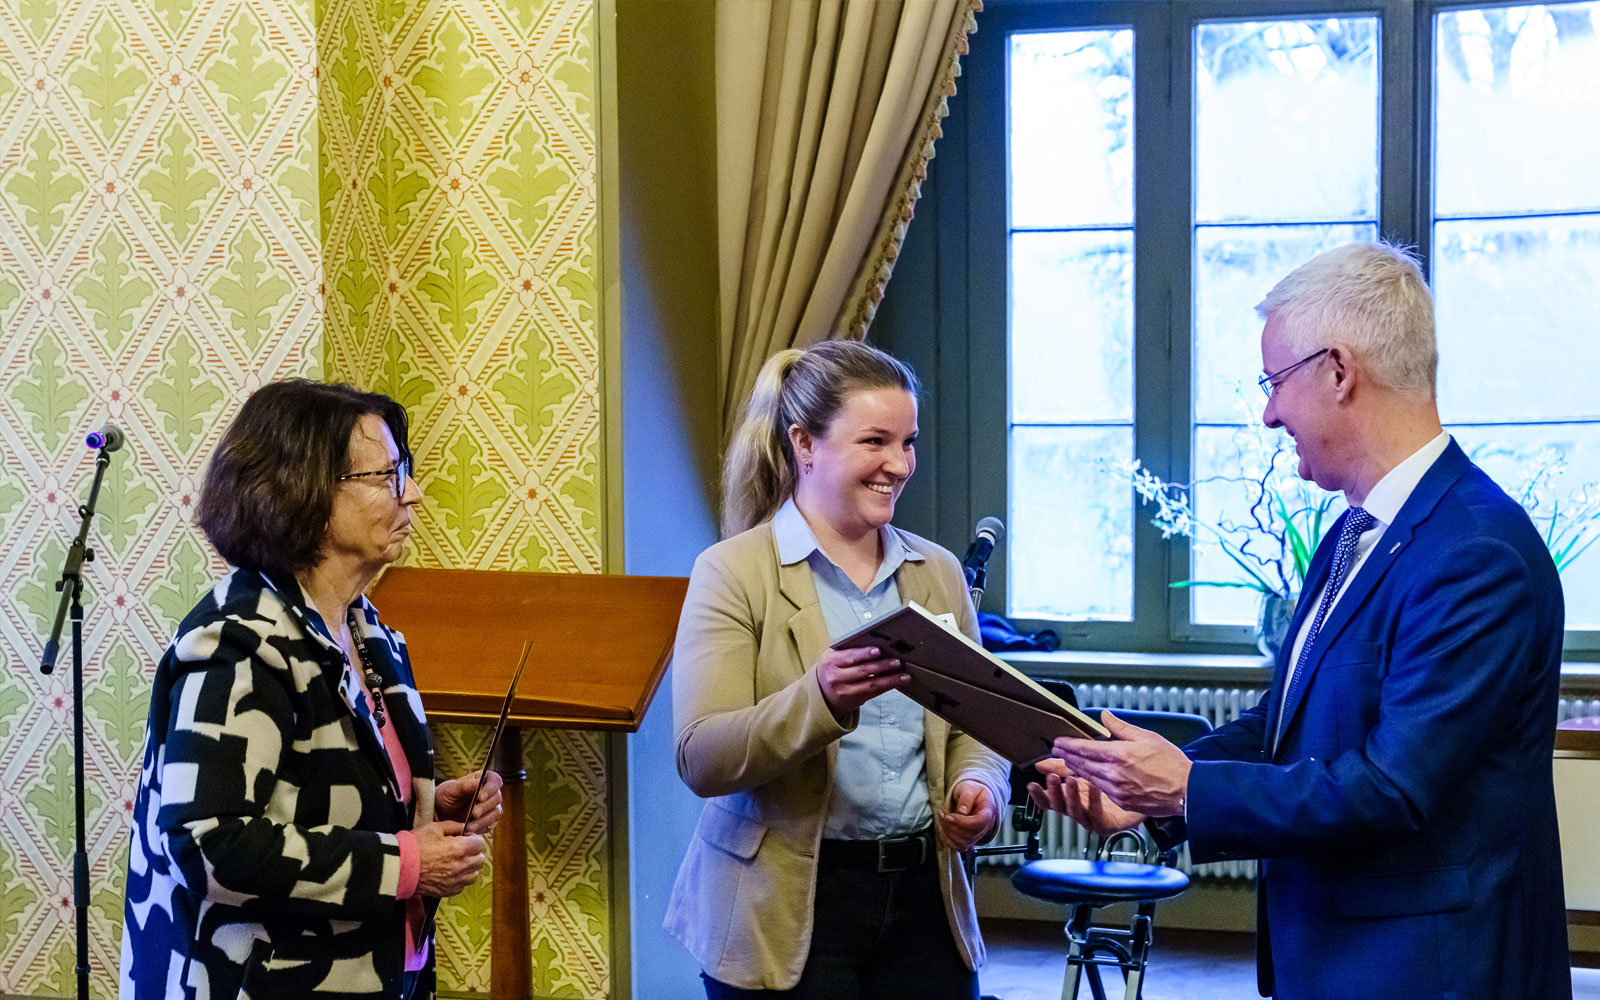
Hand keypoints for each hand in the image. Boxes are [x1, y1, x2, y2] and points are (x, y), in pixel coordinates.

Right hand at [414, 821, 486, 897]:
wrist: (398, 866)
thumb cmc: (414, 845)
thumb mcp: (433, 828)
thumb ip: (453, 826)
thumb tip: (463, 828)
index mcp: (459, 848)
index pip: (481, 844)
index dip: (474, 839)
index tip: (465, 838)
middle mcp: (461, 866)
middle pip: (480, 860)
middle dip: (474, 852)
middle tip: (463, 849)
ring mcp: (454, 880)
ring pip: (474, 875)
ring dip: (469, 867)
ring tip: (457, 862)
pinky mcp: (447, 891)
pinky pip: (462, 886)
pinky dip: (459, 880)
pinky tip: (450, 873)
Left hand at [436, 770, 503, 835]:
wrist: (441, 812)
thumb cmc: (446, 796)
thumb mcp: (450, 789)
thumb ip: (465, 785)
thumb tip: (478, 782)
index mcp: (483, 779)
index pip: (494, 781)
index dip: (490, 788)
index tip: (480, 797)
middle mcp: (490, 793)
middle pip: (497, 798)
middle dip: (485, 806)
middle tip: (474, 813)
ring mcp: (491, 808)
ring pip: (495, 813)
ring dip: (483, 820)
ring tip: (469, 826)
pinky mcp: (488, 821)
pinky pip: (490, 825)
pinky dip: (480, 828)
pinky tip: (469, 830)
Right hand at [815, 646, 908, 719]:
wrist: (823, 692)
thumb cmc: (833, 669)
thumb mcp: (833, 657)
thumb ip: (849, 651)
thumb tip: (877, 646)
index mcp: (830, 662)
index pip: (849, 657)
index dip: (864, 654)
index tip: (878, 650)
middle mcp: (836, 678)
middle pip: (862, 671)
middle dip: (882, 666)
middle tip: (896, 661)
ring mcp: (845, 692)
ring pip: (871, 685)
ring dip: (889, 680)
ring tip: (903, 675)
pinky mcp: (855, 700)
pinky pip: (874, 693)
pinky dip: (887, 687)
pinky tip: (897, 682)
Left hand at [937, 779, 997, 852]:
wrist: (974, 797)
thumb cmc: (972, 791)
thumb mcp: (969, 788)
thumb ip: (966, 798)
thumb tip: (961, 811)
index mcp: (988, 812)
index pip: (978, 823)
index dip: (962, 822)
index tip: (949, 816)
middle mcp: (985, 827)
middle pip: (969, 835)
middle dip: (952, 827)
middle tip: (943, 816)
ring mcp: (978, 835)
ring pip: (963, 844)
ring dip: (949, 834)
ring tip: (943, 821)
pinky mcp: (969, 840)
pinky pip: (959, 847)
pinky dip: (949, 840)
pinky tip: (944, 829)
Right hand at [1027, 757, 1145, 835]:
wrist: (1146, 793)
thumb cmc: (1118, 780)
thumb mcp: (1090, 765)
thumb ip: (1070, 760)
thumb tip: (1047, 757)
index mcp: (1072, 792)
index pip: (1050, 793)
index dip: (1042, 787)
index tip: (1035, 777)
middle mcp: (1078, 806)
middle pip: (1057, 803)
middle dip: (1052, 790)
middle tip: (1052, 776)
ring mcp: (1090, 816)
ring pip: (1073, 811)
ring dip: (1070, 796)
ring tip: (1071, 779)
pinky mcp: (1105, 824)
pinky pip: (1095, 816)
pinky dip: (1093, 802)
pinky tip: (1096, 788)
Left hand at [1050, 711, 1190, 817]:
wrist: (1186, 791)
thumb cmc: (1171, 764)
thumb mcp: (1147, 737)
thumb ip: (1121, 727)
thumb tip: (1105, 716)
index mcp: (1118, 755)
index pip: (1084, 749)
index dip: (1067, 745)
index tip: (1058, 741)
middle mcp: (1113, 774)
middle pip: (1081, 764)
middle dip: (1066, 756)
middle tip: (1056, 750)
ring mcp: (1116, 790)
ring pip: (1088, 777)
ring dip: (1076, 768)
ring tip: (1068, 761)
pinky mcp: (1121, 801)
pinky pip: (1100, 789)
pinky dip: (1091, 780)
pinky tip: (1088, 775)